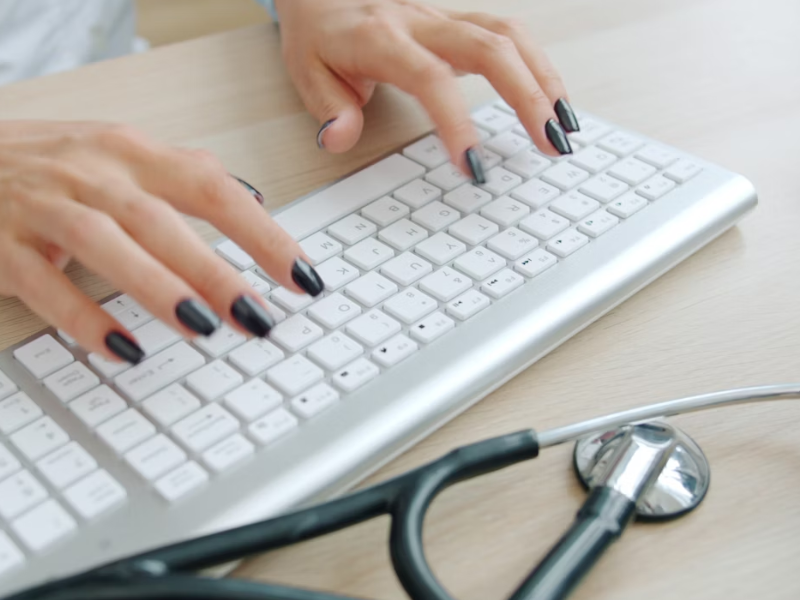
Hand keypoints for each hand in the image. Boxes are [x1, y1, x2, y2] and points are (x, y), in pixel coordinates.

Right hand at [0, 121, 322, 363]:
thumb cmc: (50, 161)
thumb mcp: (121, 153)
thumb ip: (185, 173)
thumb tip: (253, 196)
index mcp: (133, 154)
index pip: (213, 189)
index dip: (263, 233)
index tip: (303, 278)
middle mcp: (93, 174)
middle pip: (162, 221)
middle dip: (215, 271)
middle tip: (258, 317)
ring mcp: (44, 207)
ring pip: (107, 243)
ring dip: (157, 286)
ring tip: (202, 328)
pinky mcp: (1, 244)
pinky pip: (43, 282)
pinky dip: (82, 317)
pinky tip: (122, 348)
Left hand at [274, 0, 577, 173]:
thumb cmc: (319, 33)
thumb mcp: (306, 71)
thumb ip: (329, 107)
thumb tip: (341, 138)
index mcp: (380, 38)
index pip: (428, 77)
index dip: (455, 121)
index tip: (472, 166)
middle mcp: (420, 22)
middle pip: (489, 47)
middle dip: (527, 97)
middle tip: (551, 145)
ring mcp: (444, 19)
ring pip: (508, 36)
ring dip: (543, 81)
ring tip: (564, 128)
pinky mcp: (458, 24)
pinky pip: (508, 37)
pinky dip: (537, 67)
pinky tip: (552, 101)